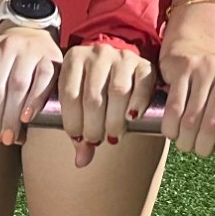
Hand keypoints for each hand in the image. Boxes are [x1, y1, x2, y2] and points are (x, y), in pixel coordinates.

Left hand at [0, 27, 59, 144]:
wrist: (32, 36)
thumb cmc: (7, 63)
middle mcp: (3, 47)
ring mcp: (28, 49)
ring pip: (17, 86)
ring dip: (12, 117)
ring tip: (11, 135)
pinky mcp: (49, 56)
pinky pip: (42, 81)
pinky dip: (34, 102)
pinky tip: (27, 118)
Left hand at [58, 42, 156, 167]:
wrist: (118, 63)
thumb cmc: (94, 87)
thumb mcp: (79, 101)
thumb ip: (78, 128)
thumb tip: (81, 162)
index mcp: (74, 59)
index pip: (69, 95)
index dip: (73, 122)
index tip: (79, 139)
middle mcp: (98, 53)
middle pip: (93, 97)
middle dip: (94, 126)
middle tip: (97, 140)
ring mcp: (122, 56)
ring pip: (118, 92)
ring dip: (115, 120)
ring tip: (113, 135)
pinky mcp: (145, 64)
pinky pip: (143, 84)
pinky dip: (137, 104)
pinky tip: (132, 118)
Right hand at [159, 7, 214, 157]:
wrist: (198, 55)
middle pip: (213, 123)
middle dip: (204, 145)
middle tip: (201, 149)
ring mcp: (206, 64)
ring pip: (192, 118)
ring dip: (187, 140)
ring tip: (187, 143)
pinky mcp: (183, 66)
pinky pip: (174, 108)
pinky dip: (172, 128)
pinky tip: (174, 133)